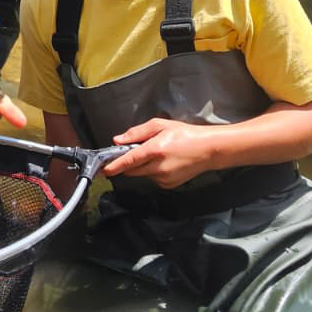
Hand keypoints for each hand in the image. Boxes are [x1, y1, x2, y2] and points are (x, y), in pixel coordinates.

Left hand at [103, 118, 219, 187]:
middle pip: (132, 170)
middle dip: (129, 163)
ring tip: (159, 154)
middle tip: (138, 151)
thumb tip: (118, 140)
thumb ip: (137, 133)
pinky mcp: (168, 185)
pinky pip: (152, 179)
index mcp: (155, 150)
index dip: (113, 166)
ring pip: (142, 174)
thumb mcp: (160, 125)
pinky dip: (153, 171)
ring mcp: (163, 179)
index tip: (102, 170)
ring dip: (143, 166)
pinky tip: (166, 162)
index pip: (128, 161)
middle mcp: (158, 167)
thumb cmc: (185, 134)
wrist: (208, 150)